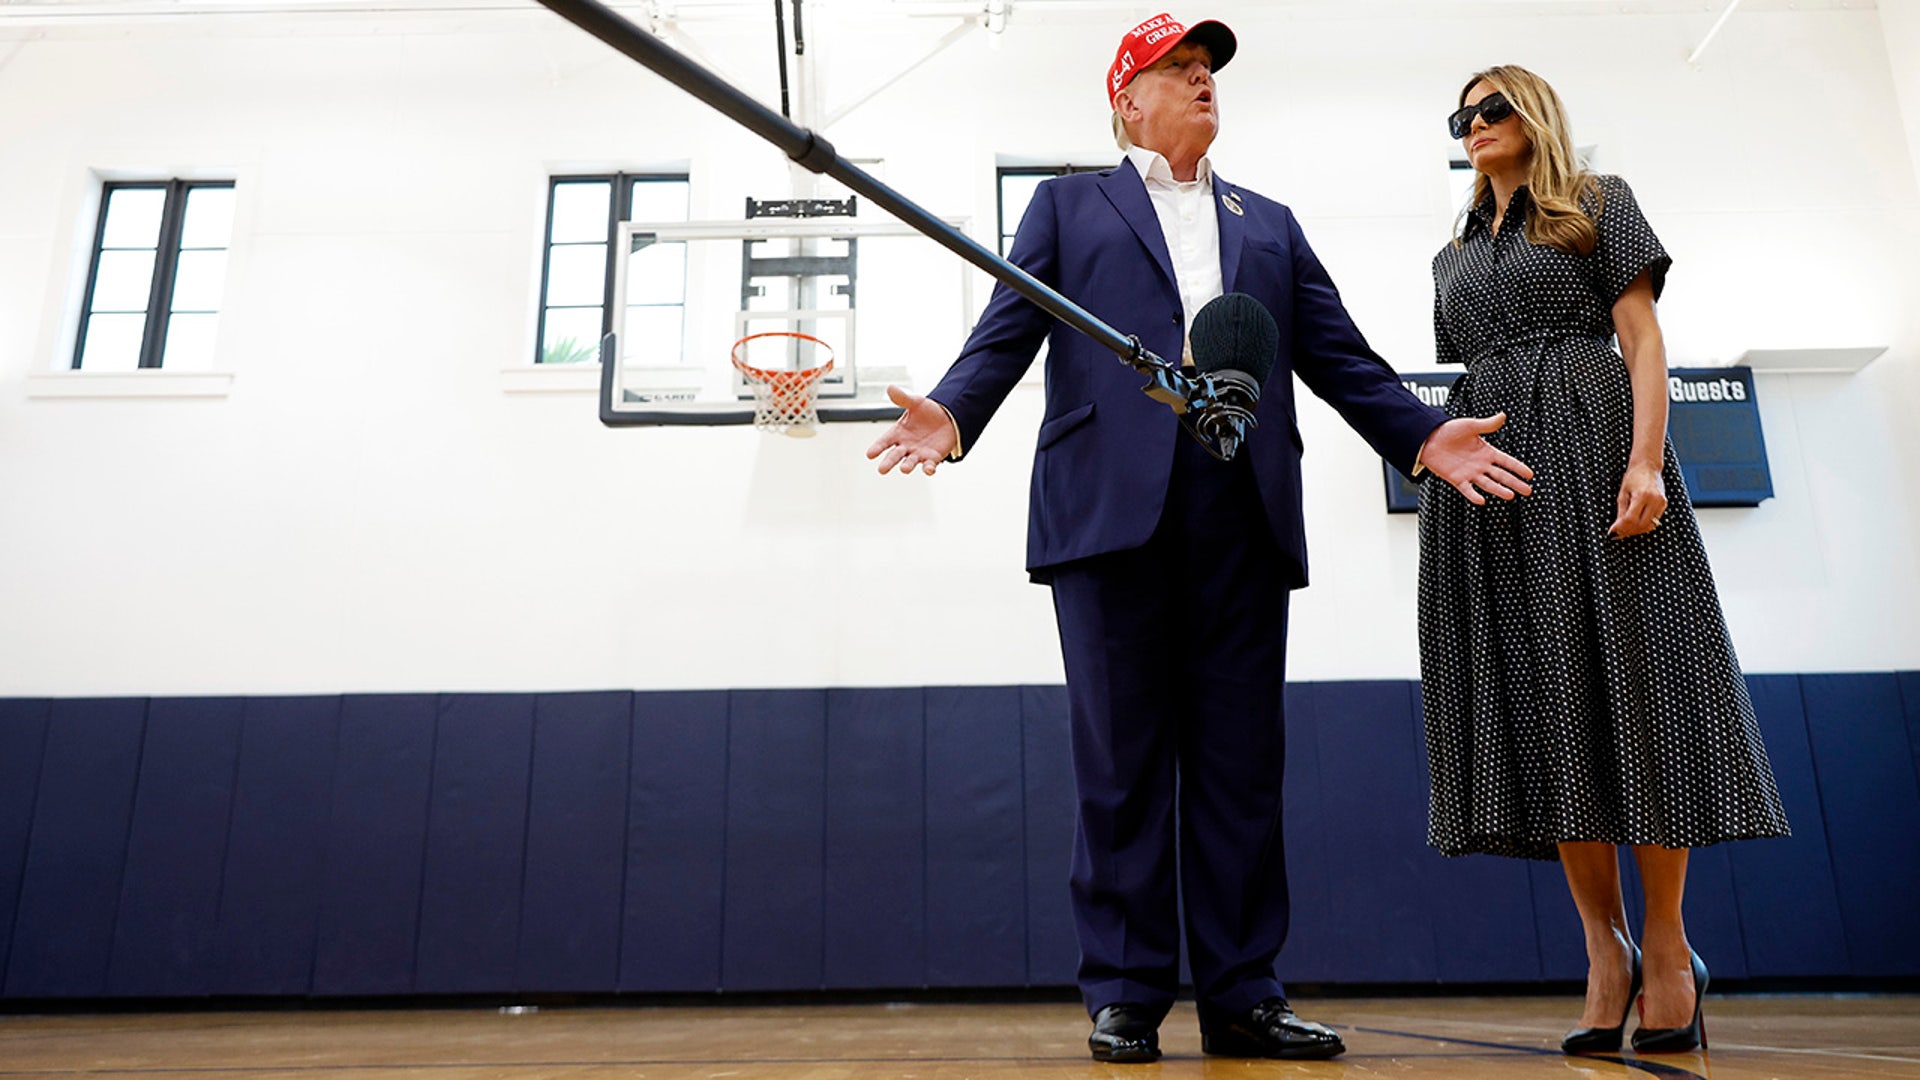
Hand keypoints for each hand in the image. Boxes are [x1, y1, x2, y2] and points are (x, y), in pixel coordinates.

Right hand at [866, 385, 957, 475]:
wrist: (947, 418)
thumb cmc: (927, 411)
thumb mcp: (915, 402)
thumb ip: (902, 398)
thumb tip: (890, 388)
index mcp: (898, 433)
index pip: (884, 441)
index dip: (877, 447)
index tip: (870, 454)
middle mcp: (905, 446)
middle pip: (894, 455)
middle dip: (888, 462)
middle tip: (882, 469)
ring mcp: (918, 453)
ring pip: (910, 462)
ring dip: (907, 466)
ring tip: (904, 469)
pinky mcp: (932, 458)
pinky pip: (929, 466)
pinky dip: (929, 469)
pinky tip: (929, 470)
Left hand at [1419, 413, 1534, 505]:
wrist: (1428, 438)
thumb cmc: (1448, 430)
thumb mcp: (1470, 425)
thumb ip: (1487, 424)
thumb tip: (1503, 415)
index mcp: (1486, 452)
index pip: (1507, 461)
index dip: (1518, 467)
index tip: (1530, 475)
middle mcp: (1481, 464)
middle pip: (1502, 475)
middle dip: (1515, 482)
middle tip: (1528, 491)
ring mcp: (1470, 473)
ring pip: (1488, 484)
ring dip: (1499, 490)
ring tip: (1511, 495)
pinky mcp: (1457, 479)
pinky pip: (1467, 489)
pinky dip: (1473, 495)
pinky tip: (1481, 501)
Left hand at [1609, 463, 1666, 538]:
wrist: (1648, 466)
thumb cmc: (1633, 478)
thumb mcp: (1622, 494)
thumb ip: (1620, 512)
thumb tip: (1616, 529)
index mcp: (1642, 495)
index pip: (1631, 519)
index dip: (1620, 528)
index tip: (1611, 533)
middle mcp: (1654, 500)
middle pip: (1641, 525)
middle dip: (1628, 531)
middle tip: (1617, 533)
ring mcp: (1661, 503)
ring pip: (1649, 526)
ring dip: (1636, 531)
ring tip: (1625, 530)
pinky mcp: (1664, 504)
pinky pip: (1655, 521)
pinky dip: (1644, 526)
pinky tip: (1635, 525)